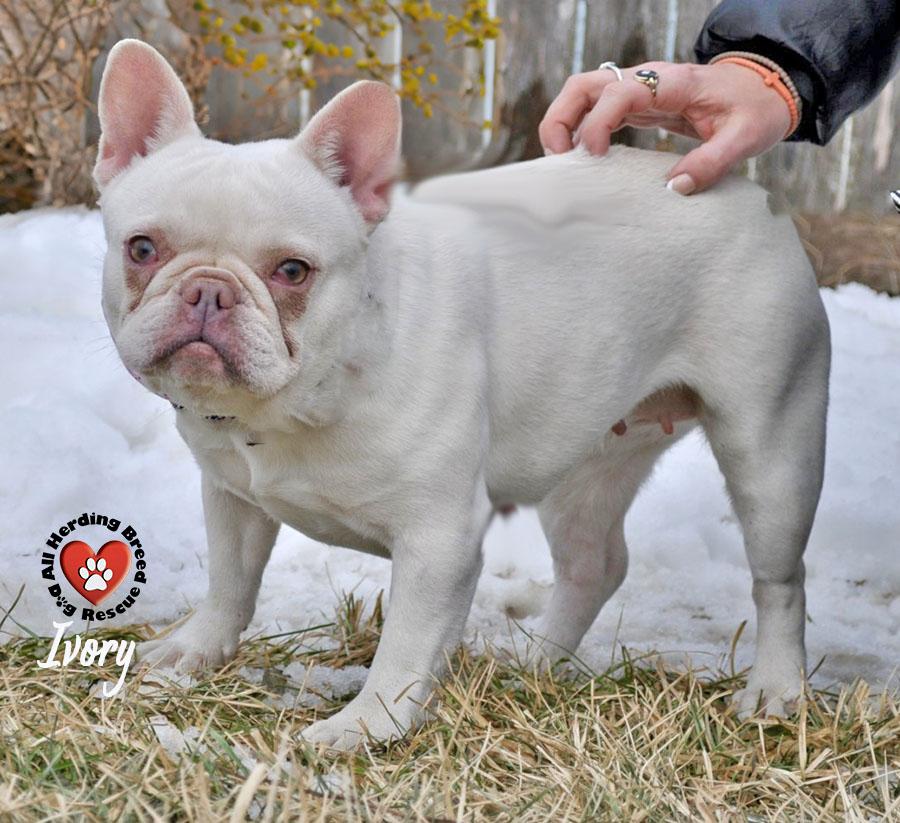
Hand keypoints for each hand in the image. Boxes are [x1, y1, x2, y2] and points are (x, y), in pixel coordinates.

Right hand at [539, 61, 792, 194]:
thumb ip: (712, 163)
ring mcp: (636, 91)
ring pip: (581, 95)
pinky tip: (581, 160)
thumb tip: (674, 188)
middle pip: (583, 85)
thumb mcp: (745, 138)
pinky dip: (578, 132)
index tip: (595, 155)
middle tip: (559, 159)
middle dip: (560, 119)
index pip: (617, 92)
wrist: (763, 90)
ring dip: (562, 124)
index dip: (597, 122)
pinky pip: (594, 111)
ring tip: (563, 162)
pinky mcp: (634, 106)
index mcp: (671, 82)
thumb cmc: (755, 110)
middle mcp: (645, 80)